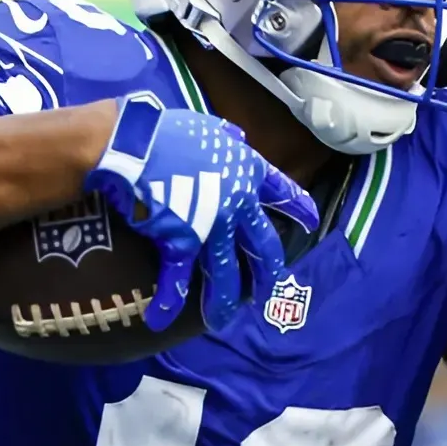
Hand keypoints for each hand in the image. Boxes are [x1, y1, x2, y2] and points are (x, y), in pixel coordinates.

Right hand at [83, 93, 318, 332]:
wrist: (134, 144)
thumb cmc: (165, 130)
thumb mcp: (206, 125)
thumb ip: (226, 135)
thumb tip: (237, 135)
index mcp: (246, 170)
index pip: (281, 191)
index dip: (298, 207)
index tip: (312, 222)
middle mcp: (237, 203)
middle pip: (262, 243)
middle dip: (269, 269)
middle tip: (272, 286)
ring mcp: (213, 226)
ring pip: (226, 272)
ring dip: (224, 300)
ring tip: (222, 320)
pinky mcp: (183, 242)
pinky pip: (177, 278)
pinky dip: (168, 300)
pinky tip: (160, 318)